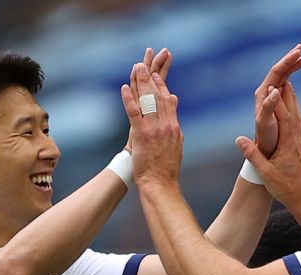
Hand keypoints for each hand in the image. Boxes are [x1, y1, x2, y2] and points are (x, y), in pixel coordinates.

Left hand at [121, 63, 182, 186]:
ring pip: (148, 100)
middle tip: (144, 65)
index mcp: (174, 127)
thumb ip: (175, 127)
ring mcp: (155, 129)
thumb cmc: (167, 168)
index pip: (168, 101)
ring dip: (141, 82)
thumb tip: (176, 114)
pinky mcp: (142, 135)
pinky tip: (124, 88)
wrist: (161, 183)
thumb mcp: (176, 145)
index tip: (155, 75)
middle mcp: (166, 125)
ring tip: (136, 68)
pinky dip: (129, 99)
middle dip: (151, 79)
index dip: (161, 86)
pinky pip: (134, 113)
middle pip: (158, 96)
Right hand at [238, 82, 300, 208]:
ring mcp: (299, 142)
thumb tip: (239, 139)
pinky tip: (291, 108)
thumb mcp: (265, 172)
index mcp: (288, 143)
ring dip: (292, 99)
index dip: (276, 100)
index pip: (282, 116)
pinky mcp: (299, 146)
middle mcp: (296, 139)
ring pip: (297, 114)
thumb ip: (253, 155)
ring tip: (288, 84)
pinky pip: (297, 122)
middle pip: (293, 110)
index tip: (270, 84)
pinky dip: (293, 110)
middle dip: (286, 91)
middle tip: (282, 73)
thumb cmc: (284, 187)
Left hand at [254, 44, 300, 157]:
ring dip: (295, 64)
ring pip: (284, 74)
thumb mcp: (265, 123)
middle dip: (293, 59)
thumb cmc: (265, 138)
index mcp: (262, 94)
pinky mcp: (277, 100)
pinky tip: (300, 69)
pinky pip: (286, 81)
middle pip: (280, 70)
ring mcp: (271, 95)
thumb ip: (268, 106)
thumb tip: (276, 88)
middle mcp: (266, 92)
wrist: (265, 149)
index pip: (276, 72)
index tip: (299, 52)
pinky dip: (294, 73)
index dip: (288, 61)